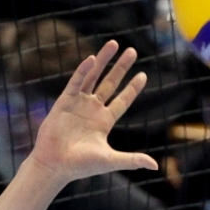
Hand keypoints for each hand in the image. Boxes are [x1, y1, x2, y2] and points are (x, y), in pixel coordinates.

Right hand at [27, 41, 157, 184]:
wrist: (54, 165)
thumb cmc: (80, 166)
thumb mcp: (110, 160)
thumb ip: (132, 160)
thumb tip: (154, 166)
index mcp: (104, 122)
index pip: (122, 101)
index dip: (132, 88)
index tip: (143, 75)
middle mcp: (92, 110)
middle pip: (110, 83)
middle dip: (121, 67)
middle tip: (132, 51)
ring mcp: (78, 104)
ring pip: (93, 77)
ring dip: (103, 60)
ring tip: (114, 43)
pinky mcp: (64, 102)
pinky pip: (75, 82)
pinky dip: (83, 70)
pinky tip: (92, 58)